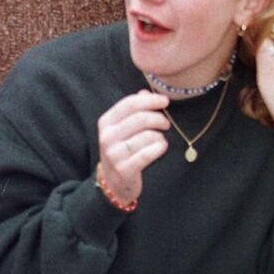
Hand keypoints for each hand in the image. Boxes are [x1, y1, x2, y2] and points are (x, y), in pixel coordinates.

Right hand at [97, 90, 169, 204]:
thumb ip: (133, 108)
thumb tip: (144, 91)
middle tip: (166, 124)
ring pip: (148, 136)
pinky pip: (149, 153)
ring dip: (160, 136)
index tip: (165, 101)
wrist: (114, 181)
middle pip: (141, 118)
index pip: (130, 103)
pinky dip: (160, 148)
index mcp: (106, 122)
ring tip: (159, 140)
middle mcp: (107, 137)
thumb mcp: (123, 127)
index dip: (151, 100)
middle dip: (159, 119)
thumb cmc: (123, 148)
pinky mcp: (124, 169)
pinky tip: (161, 148)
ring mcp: (114, 154)